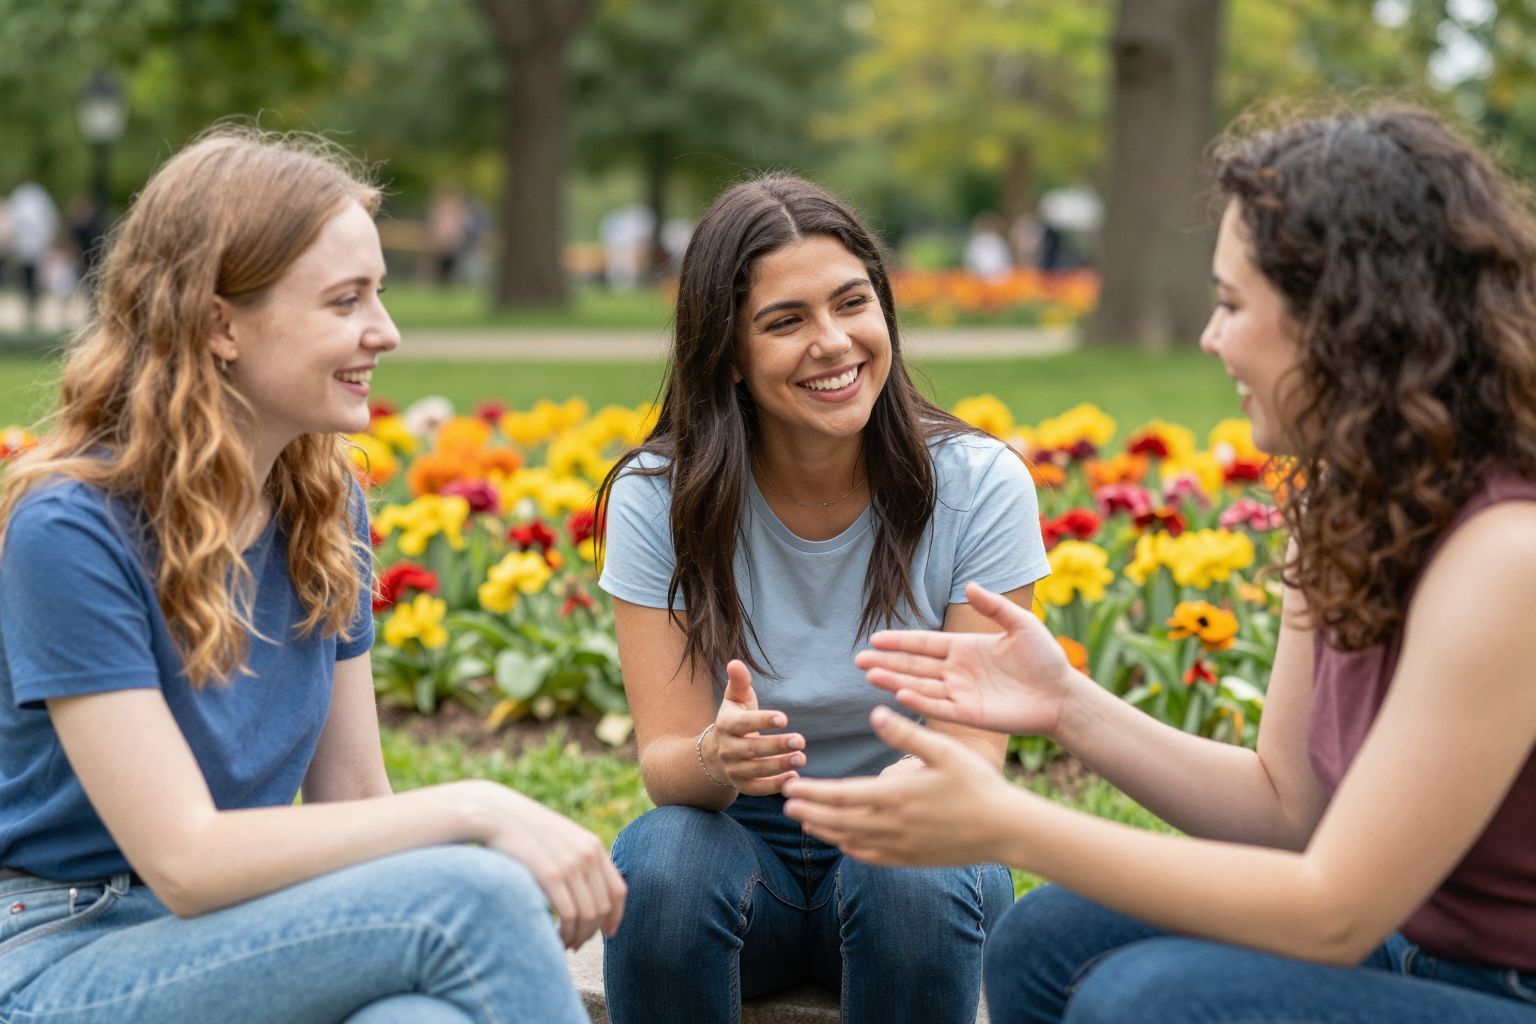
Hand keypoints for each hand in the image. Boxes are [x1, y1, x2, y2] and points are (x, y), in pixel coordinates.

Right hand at [477, 784, 627, 948]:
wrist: (497, 815)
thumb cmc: (524, 832)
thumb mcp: (559, 839)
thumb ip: (576, 859)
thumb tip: (585, 893)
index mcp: (593, 846)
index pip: (618, 890)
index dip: (616, 917)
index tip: (607, 934)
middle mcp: (588, 855)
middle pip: (603, 908)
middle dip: (592, 932)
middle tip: (576, 944)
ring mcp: (571, 864)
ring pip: (588, 915)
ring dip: (578, 936)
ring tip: (564, 944)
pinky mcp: (551, 875)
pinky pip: (569, 915)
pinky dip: (565, 933)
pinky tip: (554, 938)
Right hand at [706, 660, 804, 794]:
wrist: (715, 754)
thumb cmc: (734, 719)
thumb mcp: (735, 700)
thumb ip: (739, 682)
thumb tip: (735, 662)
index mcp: (726, 724)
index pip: (744, 723)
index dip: (763, 721)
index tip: (784, 718)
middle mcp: (727, 749)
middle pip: (751, 749)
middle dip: (776, 746)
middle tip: (801, 740)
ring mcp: (733, 769)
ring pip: (756, 770)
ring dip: (780, 765)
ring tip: (802, 758)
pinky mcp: (741, 786)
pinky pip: (758, 788)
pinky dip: (774, 786)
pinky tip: (794, 777)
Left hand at [782, 706, 1023, 866]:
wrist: (1006, 829)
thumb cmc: (977, 784)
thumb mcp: (944, 750)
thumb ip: (906, 733)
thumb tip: (875, 712)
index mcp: (896, 796)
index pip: (841, 795)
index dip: (812, 792)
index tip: (790, 787)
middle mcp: (893, 825)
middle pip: (838, 821)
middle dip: (809, 812)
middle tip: (785, 804)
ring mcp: (902, 846)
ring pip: (852, 841)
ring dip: (825, 831)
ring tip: (805, 822)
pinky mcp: (913, 859)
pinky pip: (874, 857)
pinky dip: (852, 849)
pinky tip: (844, 843)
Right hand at [854, 582, 1076, 737]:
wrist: (1063, 695)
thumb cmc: (1045, 659)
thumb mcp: (1021, 625)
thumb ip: (995, 607)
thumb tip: (970, 584)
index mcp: (965, 648)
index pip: (924, 644)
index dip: (900, 641)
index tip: (875, 638)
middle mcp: (957, 671)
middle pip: (914, 665)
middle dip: (886, 662)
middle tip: (858, 659)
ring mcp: (962, 694)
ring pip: (920, 686)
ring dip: (895, 681)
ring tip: (870, 675)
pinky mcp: (971, 715)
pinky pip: (939, 708)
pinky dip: (920, 702)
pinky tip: (900, 694)